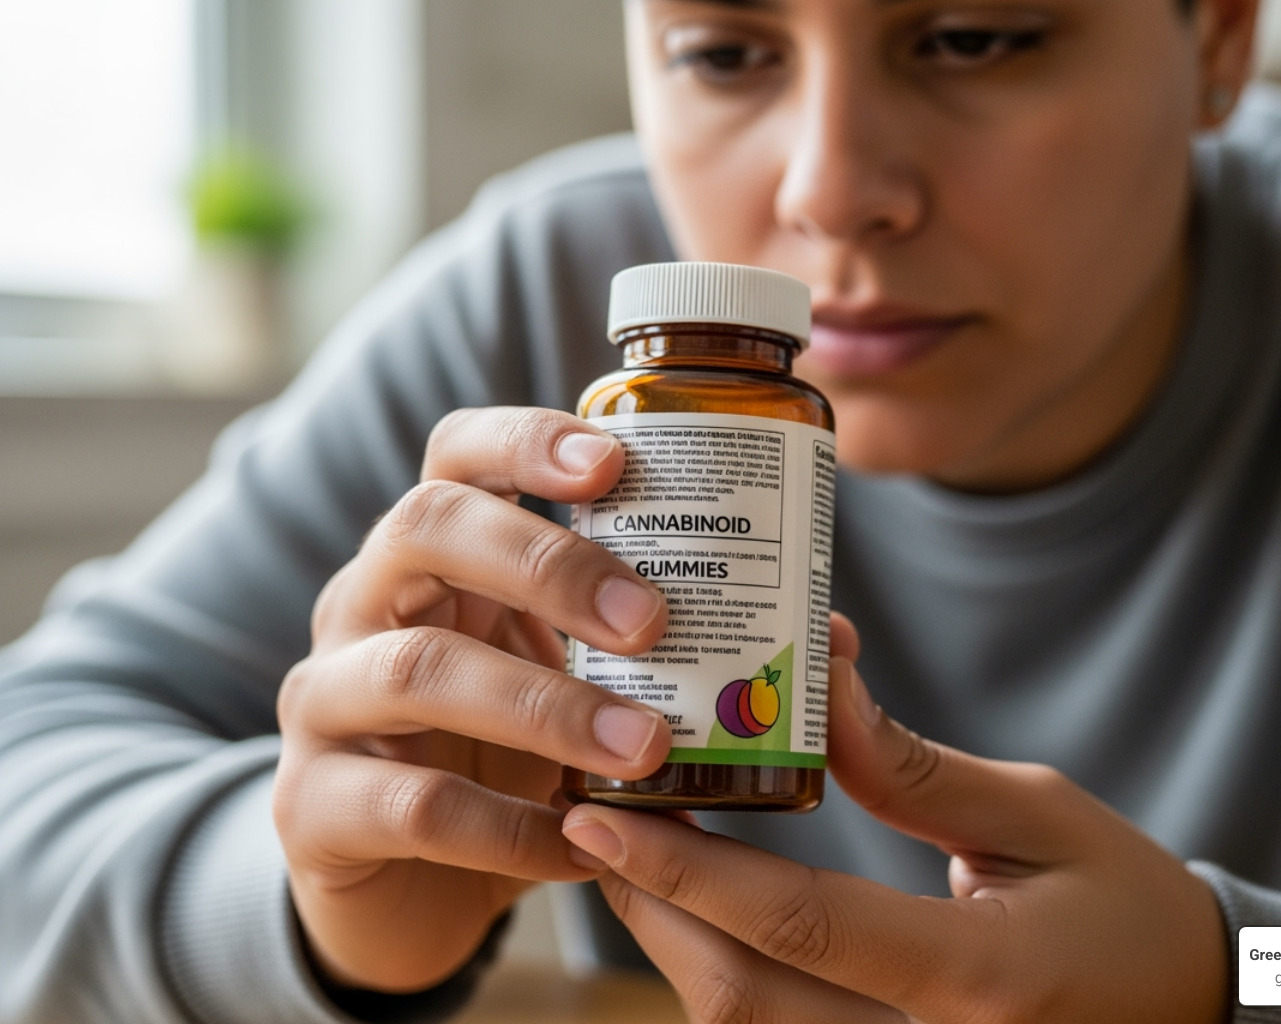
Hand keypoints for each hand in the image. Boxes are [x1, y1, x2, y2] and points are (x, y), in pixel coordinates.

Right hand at [273, 407, 673, 992]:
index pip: (458, 454)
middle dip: (549, 562)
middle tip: (653, 619)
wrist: (399, 876)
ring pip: (417, 671)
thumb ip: (667, 649)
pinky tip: (587, 846)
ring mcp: (327, 700)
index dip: (529, 440)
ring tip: (647, 746)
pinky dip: (514, 830)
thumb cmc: (505, 747)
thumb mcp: (572, 676)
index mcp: (436, 552)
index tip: (616, 461)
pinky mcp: (314, 806)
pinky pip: (415, 806)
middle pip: (427, 528)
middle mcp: (367, 602)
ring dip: (547, 705)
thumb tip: (827, 636)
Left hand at [561, 617, 1230, 1022]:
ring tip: (629, 850)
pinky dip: (722, 969)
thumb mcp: (1038, 816)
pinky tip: (696, 907)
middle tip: (592, 818)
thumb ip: (910, 767)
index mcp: (978, 980)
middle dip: (650, 907)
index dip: (686, 872)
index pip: (799, 926)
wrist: (1194, 1013)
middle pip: (740, 997)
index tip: (596, 816)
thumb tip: (814, 684)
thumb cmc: (1129, 908)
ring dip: (672, 939)